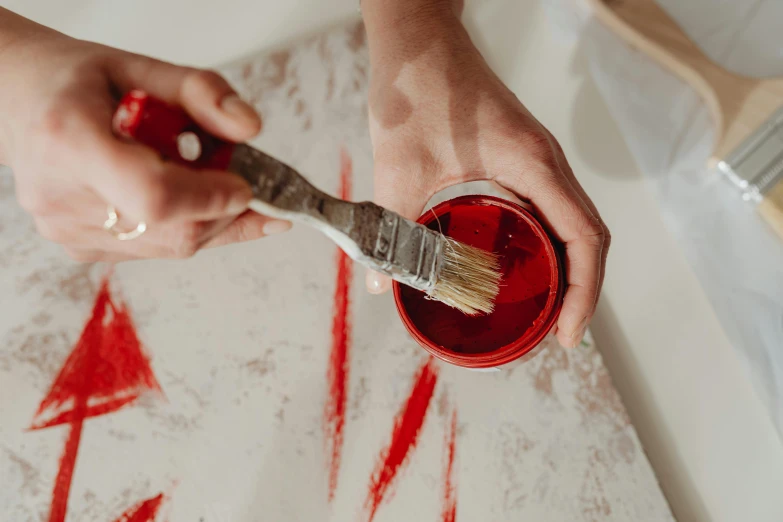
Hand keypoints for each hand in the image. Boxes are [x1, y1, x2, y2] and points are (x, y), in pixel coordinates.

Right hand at [0, 9, 290, 262]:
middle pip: (172, 231)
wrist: (24, 104)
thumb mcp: (144, 68)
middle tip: (241, 176)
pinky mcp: (80, 249)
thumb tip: (250, 128)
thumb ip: (203, 93)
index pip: (154, 195)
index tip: (245, 184)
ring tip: (202, 176)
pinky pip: (157, 249)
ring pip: (172, 246)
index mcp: (69, 140)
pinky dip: (185, 225)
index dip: (210, 198)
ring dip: (209, 217)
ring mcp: (67, 231)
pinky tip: (179, 194)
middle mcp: (60, 196)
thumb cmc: (84, 85)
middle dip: (224, 210)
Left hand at [362, 3, 609, 347]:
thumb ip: (389, 228)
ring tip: (548, 312)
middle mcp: (545, 161)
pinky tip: (525, 267)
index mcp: (529, 162)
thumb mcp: (399, 166)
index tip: (569, 332)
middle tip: (558, 334)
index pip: (582, 237)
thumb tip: (379, 284)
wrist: (419, 40)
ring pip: (576, 222)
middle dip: (582, 290)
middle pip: (589, 236)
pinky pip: (554, 207)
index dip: (585, 291)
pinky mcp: (523, 156)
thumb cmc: (418, 88)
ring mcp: (538, 158)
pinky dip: (551, 244)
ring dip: (571, 269)